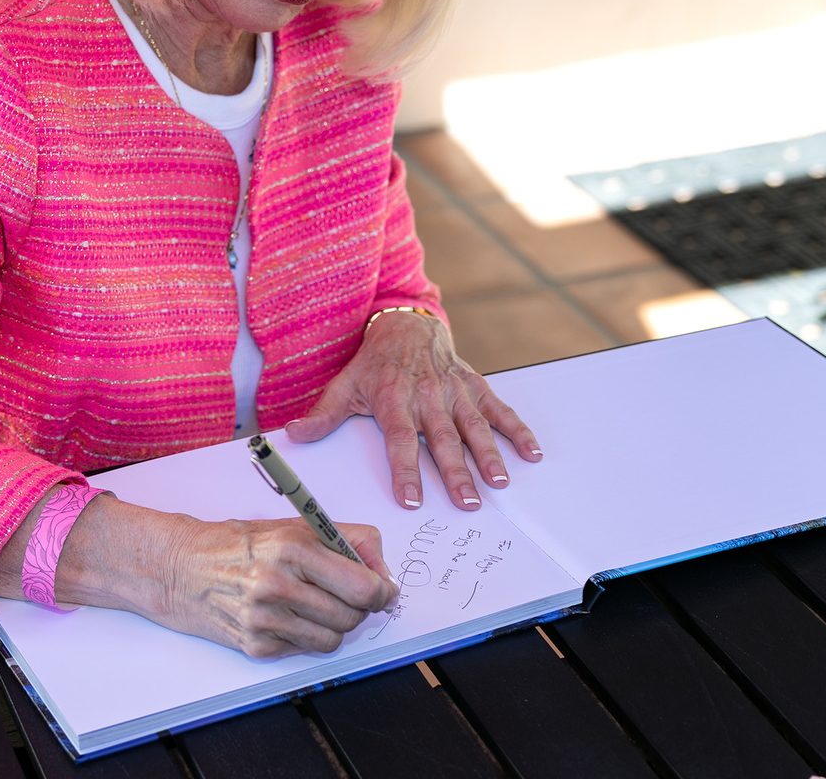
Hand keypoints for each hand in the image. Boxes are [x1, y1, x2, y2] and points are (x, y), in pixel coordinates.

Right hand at [0, 494, 398, 657]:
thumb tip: (384, 572)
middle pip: (352, 615)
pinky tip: (289, 615)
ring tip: (317, 604)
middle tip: (350, 595)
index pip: (363, 585)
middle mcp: (277, 584)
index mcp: (293, 548)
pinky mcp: (255, 645)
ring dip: (335, 624)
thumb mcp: (295, 525)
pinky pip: (306, 650)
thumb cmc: (241, 542)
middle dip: (359, 608)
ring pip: (333, 638)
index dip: (382, 591)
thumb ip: (346, 541)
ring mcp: (264, 619)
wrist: (181, 567)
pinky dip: (306, 636)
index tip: (384, 591)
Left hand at [286, 309, 541, 510]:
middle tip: (467, 502)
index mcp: (394, 400)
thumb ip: (324, 414)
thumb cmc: (375, 363)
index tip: (411, 499)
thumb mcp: (345, 385)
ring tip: (500, 482)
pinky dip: (517, 429)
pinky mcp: (474, 385)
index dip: (405, 470)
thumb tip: (294, 434)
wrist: (405, 323)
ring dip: (489, 455)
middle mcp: (427, 396)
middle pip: (442, 439)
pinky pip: (498, 409)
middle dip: (456, 472)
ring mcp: (454, 391)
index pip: (400, 440)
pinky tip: (531, 452)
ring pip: (474, 426)